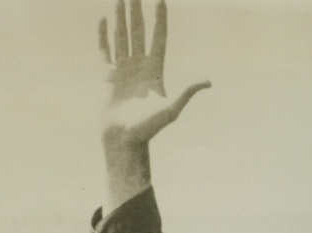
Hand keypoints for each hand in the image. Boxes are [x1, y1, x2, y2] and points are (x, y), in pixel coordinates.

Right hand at [99, 0, 209, 206]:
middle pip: (138, 32)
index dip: (159, 19)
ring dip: (120, 18)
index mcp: (155, 70)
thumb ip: (187, 92)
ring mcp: (121, 70)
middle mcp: (138, 66)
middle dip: (137, 12)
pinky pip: (104, 51)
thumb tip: (208, 81)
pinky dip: (103, 35)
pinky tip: (104, 20)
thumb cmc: (148, 129)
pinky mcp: (106, 77)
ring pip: (121, 37)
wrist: (123, 140)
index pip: (158, 37)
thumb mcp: (171, 109)